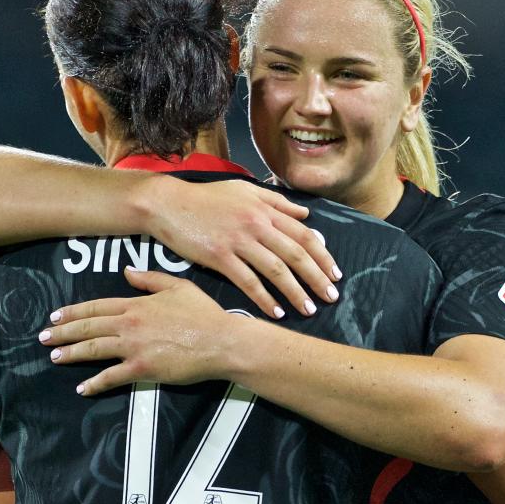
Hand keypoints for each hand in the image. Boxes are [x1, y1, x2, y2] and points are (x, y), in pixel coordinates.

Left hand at [39, 267, 239, 394]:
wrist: (221, 341)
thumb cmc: (204, 314)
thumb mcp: (178, 286)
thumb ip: (150, 279)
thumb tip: (126, 272)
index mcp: (136, 304)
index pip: (96, 307)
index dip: (73, 312)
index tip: (55, 317)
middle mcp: (130, 324)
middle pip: (88, 327)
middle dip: (62, 333)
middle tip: (43, 338)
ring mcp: (134, 347)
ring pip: (94, 349)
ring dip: (71, 353)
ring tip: (54, 357)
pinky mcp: (142, 369)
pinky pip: (112, 376)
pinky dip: (95, 383)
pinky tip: (82, 388)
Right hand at [144, 177, 340, 318]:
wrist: (169, 204)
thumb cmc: (206, 198)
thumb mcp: (245, 191)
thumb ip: (277, 202)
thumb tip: (306, 215)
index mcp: (265, 210)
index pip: (303, 235)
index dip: (323, 256)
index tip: (335, 274)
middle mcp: (256, 224)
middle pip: (295, 254)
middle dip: (317, 278)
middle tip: (331, 297)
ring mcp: (238, 241)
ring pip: (275, 270)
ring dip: (295, 292)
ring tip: (309, 309)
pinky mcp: (219, 256)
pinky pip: (247, 281)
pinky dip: (263, 298)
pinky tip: (275, 312)